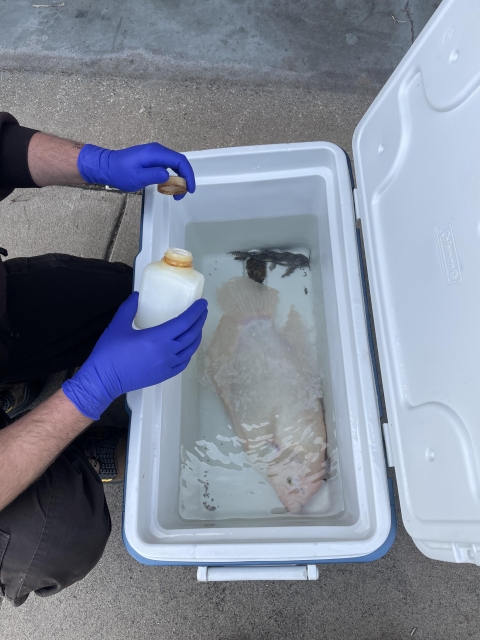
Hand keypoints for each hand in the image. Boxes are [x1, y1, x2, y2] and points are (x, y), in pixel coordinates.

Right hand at [63, 293, 207, 419]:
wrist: (103, 381)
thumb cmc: (110, 352)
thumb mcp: (118, 325)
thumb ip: (129, 308)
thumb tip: (137, 295)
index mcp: (158, 338)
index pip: (184, 322)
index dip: (195, 312)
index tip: (202, 303)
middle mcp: (167, 352)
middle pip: (191, 335)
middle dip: (199, 321)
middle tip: (202, 311)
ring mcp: (167, 366)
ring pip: (190, 350)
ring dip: (196, 336)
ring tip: (197, 327)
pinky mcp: (164, 375)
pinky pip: (183, 362)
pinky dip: (189, 352)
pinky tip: (187, 347)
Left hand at [77, 142, 194, 199]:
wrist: (106, 167)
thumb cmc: (119, 172)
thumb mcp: (137, 177)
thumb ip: (154, 175)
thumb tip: (168, 176)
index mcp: (155, 153)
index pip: (179, 161)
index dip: (188, 175)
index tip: (189, 188)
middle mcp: (157, 150)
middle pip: (179, 162)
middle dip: (184, 178)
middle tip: (182, 194)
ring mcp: (154, 153)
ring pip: (174, 165)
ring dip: (178, 178)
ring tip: (175, 193)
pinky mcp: (151, 158)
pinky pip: (167, 166)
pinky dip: (171, 176)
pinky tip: (167, 186)